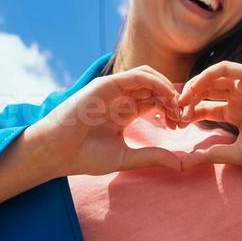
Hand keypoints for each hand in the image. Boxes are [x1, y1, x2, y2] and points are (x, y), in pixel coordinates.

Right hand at [27, 65, 185, 176]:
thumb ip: (152, 157)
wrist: (57, 151)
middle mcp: (120, 98)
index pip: (155, 102)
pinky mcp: (106, 85)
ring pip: (148, 77)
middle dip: (173, 98)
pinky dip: (154, 81)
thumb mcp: (126, 157)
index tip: (181, 124)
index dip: (172, 109)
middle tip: (183, 114)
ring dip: (166, 87)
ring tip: (176, 104)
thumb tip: (181, 164)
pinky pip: (136, 76)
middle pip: (154, 88)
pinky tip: (165, 95)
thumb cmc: (85, 156)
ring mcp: (113, 90)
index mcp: (125, 113)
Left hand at [174, 61, 241, 170]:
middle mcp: (239, 98)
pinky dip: (208, 74)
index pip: (205, 108)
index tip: (176, 122)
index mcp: (235, 114)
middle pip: (206, 91)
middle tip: (175, 108)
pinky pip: (226, 68)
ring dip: (195, 85)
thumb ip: (212, 153)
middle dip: (188, 98)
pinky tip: (196, 86)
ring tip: (183, 97)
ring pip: (213, 78)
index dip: (189, 113)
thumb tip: (185, 162)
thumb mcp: (237, 152)